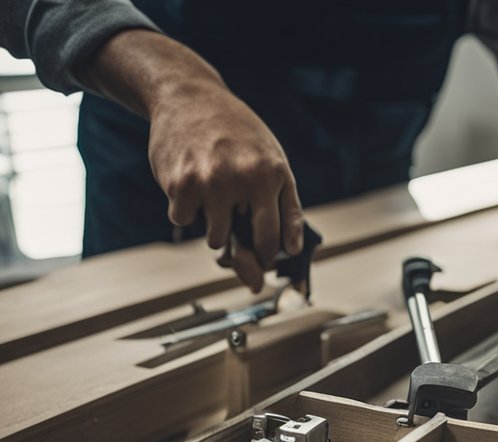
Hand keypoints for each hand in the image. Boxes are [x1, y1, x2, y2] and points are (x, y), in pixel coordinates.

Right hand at [150, 86, 302, 290]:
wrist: (189, 97)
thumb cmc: (239, 135)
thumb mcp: (275, 162)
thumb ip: (287, 207)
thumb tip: (292, 250)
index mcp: (269, 176)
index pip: (270, 239)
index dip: (267, 255)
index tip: (264, 259)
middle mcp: (239, 180)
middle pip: (239, 245)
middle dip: (240, 247)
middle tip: (238, 225)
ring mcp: (206, 182)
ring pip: (212, 238)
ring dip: (213, 226)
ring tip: (216, 196)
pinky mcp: (177, 183)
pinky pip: (183, 219)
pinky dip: (186, 208)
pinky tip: (192, 181)